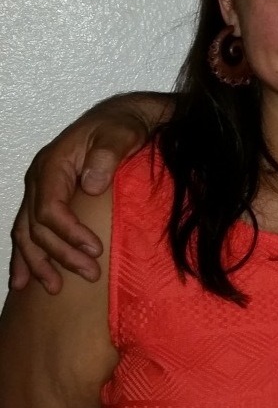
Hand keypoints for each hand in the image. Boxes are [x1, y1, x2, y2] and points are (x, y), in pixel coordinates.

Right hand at [8, 92, 170, 292]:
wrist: (123, 118)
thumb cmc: (122, 125)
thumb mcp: (121, 133)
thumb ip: (107, 155)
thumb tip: (91, 185)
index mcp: (53, 164)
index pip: (51, 209)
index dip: (70, 233)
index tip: (96, 250)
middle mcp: (39, 179)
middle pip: (38, 227)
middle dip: (61, 254)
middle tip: (90, 274)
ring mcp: (40, 190)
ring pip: (26, 233)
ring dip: (39, 263)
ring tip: (53, 289)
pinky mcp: (47, 198)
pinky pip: (28, 230)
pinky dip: (26, 255)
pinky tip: (24, 281)